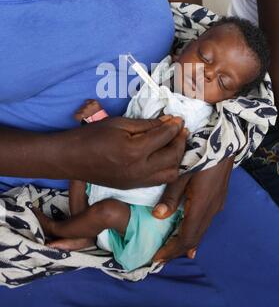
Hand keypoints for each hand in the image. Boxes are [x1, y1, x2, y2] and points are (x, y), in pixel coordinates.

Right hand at [59, 115, 187, 188]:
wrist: (71, 158)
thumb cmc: (92, 136)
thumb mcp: (120, 124)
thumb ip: (147, 124)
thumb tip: (168, 121)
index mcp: (135, 151)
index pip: (165, 137)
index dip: (175, 126)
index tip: (179, 119)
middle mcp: (139, 170)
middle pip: (173, 157)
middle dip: (180, 141)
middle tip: (180, 129)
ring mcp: (137, 182)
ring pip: (170, 174)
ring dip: (176, 158)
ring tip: (174, 143)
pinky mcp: (133, 187)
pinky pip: (159, 180)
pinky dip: (166, 168)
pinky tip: (163, 156)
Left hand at [152, 156, 233, 261]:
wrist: (225, 141)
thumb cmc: (200, 154)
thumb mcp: (182, 173)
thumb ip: (171, 195)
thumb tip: (158, 216)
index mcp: (201, 206)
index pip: (186, 237)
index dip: (171, 250)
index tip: (157, 258)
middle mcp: (211, 210)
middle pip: (194, 238)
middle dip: (177, 249)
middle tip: (161, 257)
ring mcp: (217, 204)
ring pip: (201, 230)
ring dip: (186, 241)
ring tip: (171, 248)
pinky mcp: (219, 198)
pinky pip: (205, 222)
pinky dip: (194, 231)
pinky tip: (189, 232)